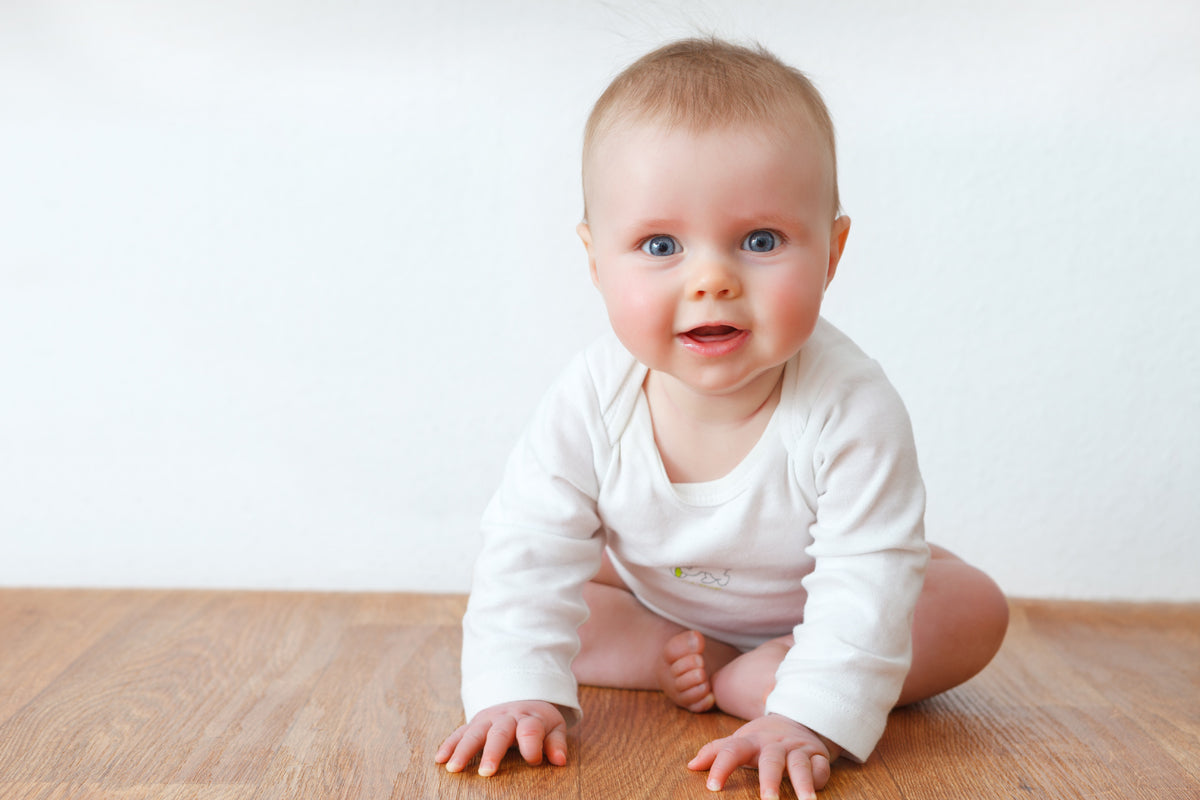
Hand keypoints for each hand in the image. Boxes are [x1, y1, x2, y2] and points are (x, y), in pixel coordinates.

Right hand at [435, 700, 567, 776]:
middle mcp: (507, 717)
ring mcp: (489, 718)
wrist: (524, 697)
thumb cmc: (539, 720)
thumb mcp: (554, 727)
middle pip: (499, 732)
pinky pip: (460, 732)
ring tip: (454, 768)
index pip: (530, 730)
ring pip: (475, 732)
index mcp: (529, 718)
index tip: (534, 760)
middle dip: (492, 752)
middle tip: (486, 772)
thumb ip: (556, 743)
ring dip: (463, 750)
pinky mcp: (475, 722)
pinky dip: (450, 744)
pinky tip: (439, 759)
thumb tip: (560, 760)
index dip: (532, 746)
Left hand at [687, 714, 835, 799]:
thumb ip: (716, 752)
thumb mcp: (740, 741)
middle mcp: (774, 745)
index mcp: (751, 742)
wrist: (797, 720)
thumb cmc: (762, 739)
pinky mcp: (817, 756)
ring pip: (800, 764)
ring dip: (802, 782)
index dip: (721, 766)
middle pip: (771, 760)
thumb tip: (690, 766)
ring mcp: (797, 750)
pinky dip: (820, 776)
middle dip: (770, 779)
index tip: (713, 787)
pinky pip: (821, 766)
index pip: (733, 750)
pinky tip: (818, 789)